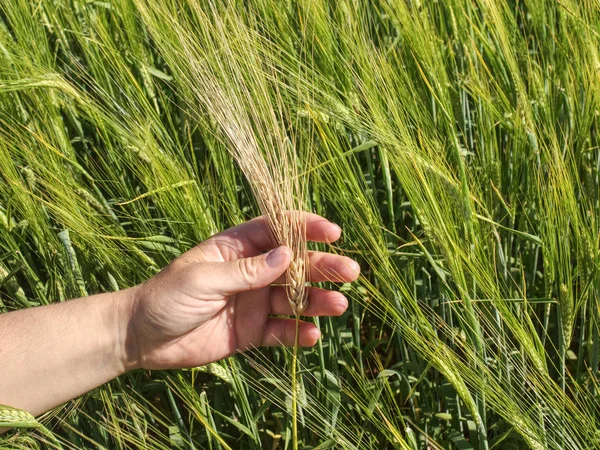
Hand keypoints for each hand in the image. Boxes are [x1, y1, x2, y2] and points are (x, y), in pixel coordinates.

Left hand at [123, 213, 359, 369]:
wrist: (141, 338)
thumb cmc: (166, 297)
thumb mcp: (203, 278)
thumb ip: (246, 271)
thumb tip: (287, 256)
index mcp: (237, 248)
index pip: (278, 229)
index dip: (306, 227)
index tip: (332, 233)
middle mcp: (251, 272)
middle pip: (294, 264)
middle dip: (322, 266)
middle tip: (350, 272)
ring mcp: (253, 302)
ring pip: (293, 298)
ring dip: (316, 301)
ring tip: (338, 306)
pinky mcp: (251, 331)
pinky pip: (281, 330)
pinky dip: (297, 333)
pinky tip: (312, 335)